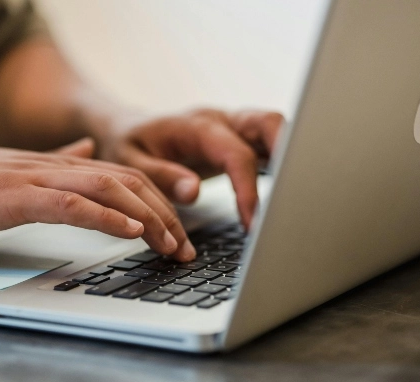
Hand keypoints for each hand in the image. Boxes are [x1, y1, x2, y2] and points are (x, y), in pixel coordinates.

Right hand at [0, 139, 195, 260]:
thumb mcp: (21, 172)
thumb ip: (58, 162)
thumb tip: (88, 151)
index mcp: (60, 164)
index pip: (125, 177)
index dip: (158, 202)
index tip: (178, 233)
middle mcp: (56, 166)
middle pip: (127, 180)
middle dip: (164, 214)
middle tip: (185, 247)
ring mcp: (36, 179)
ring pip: (107, 187)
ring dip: (145, 216)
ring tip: (169, 243)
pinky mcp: (14, 198)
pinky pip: (69, 204)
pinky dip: (104, 216)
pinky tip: (129, 230)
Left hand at [96, 108, 283, 227]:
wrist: (127, 128)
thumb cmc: (127, 143)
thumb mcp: (130, 162)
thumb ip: (161, 176)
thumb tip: (194, 191)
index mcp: (195, 126)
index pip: (236, 154)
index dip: (248, 189)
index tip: (253, 222)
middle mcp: (220, 120)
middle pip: (270, 123)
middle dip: (288, 155)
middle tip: (291, 199)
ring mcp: (232, 126)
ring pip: (275, 129)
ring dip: (289, 157)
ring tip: (291, 198)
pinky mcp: (237, 138)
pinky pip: (268, 143)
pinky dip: (280, 162)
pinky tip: (281, 190)